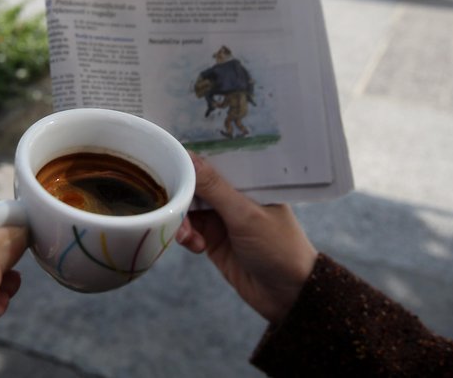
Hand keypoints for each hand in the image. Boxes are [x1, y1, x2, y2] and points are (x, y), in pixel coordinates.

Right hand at [176, 153, 317, 323]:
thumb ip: (214, 187)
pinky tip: (196, 246)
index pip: (215, 158)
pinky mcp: (212, 238)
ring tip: (187, 235)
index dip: (191, 156)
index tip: (166, 155)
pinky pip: (189, 229)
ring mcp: (222, 215)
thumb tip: (187, 156)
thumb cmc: (278, 248)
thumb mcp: (245, 215)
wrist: (287, 296)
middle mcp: (233, 193)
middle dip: (180, 192)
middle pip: (196, 182)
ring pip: (188, 206)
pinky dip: (186, 235)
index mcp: (249, 179)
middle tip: (170, 205)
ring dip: (181, 219)